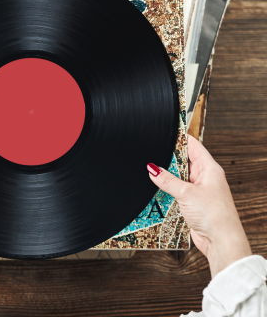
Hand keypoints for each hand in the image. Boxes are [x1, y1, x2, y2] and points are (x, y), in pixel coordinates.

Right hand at [147, 136, 250, 277]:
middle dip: (170, 158)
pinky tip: (158, 188)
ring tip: (153, 171)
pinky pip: (178, 190)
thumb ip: (167, 180)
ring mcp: (200, 190)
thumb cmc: (214, 216)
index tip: (166, 132)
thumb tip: (152, 169)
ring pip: (180, 176)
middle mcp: (206, 177)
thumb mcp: (186, 193)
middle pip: (185, 161)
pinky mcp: (194, 203)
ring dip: (168, 176)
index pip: (193, 146)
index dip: (180, 138)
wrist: (221, 242)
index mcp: (210, 169)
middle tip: (154, 153)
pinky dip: (168, 189)